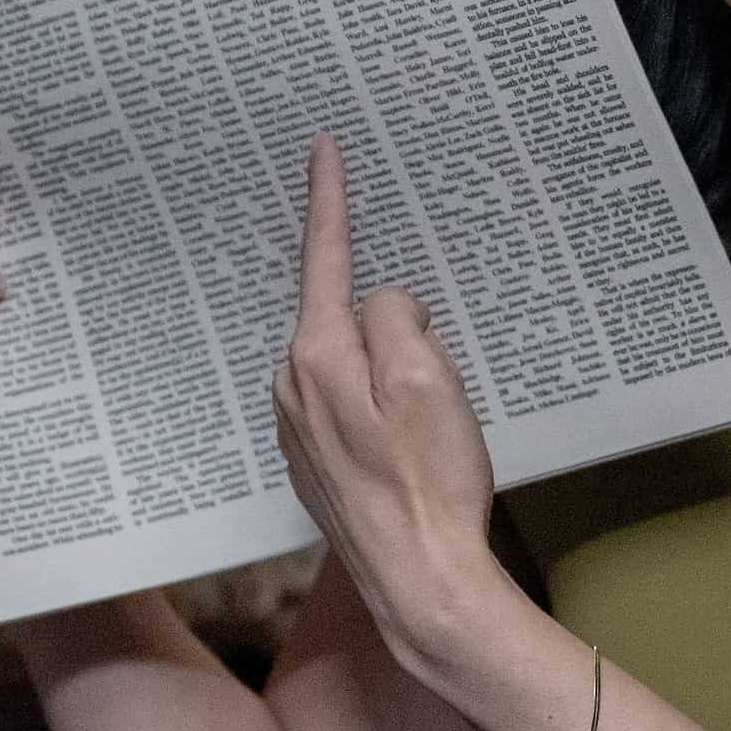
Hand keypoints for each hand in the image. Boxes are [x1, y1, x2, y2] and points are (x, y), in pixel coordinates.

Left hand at [273, 134, 497, 677]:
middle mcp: (293, 387)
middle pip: (342, 312)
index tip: (322, 149)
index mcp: (319, 356)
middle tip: (432, 334)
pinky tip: (418, 435)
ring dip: (391, 363)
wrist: (420, 581)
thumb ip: (400, 319)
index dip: (329, 199)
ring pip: (351, 360)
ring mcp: (299, 428)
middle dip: (385, 308)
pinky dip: (383, 399)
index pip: (325, 257)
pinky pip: (350, 401)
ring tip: (437, 408)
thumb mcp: (430, 379)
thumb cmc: (429, 483)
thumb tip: (388, 307)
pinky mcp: (317, 461)